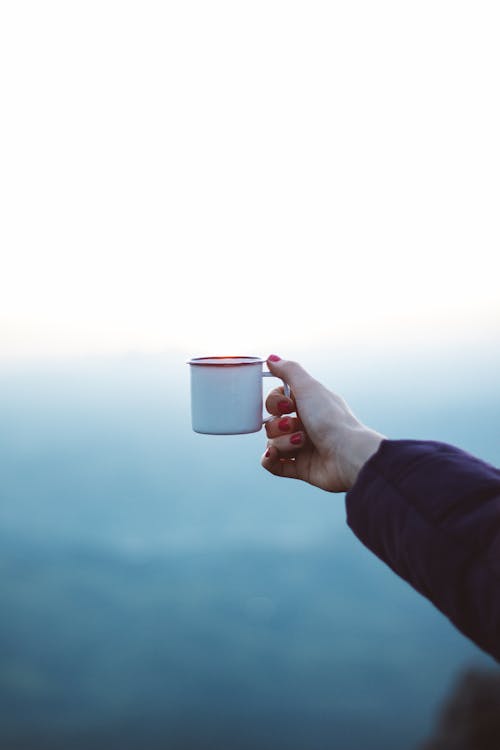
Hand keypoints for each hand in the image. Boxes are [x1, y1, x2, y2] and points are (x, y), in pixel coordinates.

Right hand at [261, 356, 384, 491]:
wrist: (347, 454)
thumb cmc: (331, 419)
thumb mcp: (309, 387)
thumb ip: (289, 370)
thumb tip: (271, 359)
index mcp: (308, 405)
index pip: (276, 401)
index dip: (275, 403)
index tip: (287, 405)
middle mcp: (305, 424)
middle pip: (272, 422)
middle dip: (280, 424)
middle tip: (296, 425)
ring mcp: (301, 447)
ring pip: (272, 442)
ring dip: (283, 442)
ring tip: (302, 443)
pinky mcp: (300, 468)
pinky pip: (273, 463)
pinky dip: (270, 459)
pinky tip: (274, 455)